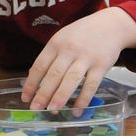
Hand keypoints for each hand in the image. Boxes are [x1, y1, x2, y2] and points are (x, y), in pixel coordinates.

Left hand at [21, 7, 135, 111]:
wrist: (111, 25)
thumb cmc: (81, 34)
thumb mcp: (62, 38)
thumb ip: (50, 56)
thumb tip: (34, 77)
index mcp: (55, 44)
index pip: (39, 66)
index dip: (31, 83)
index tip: (25, 98)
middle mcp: (69, 50)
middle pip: (53, 75)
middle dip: (43, 93)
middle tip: (36, 108)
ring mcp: (86, 57)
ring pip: (71, 80)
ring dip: (60, 97)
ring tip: (52, 110)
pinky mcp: (102, 65)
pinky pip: (91, 85)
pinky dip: (83, 99)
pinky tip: (77, 111)